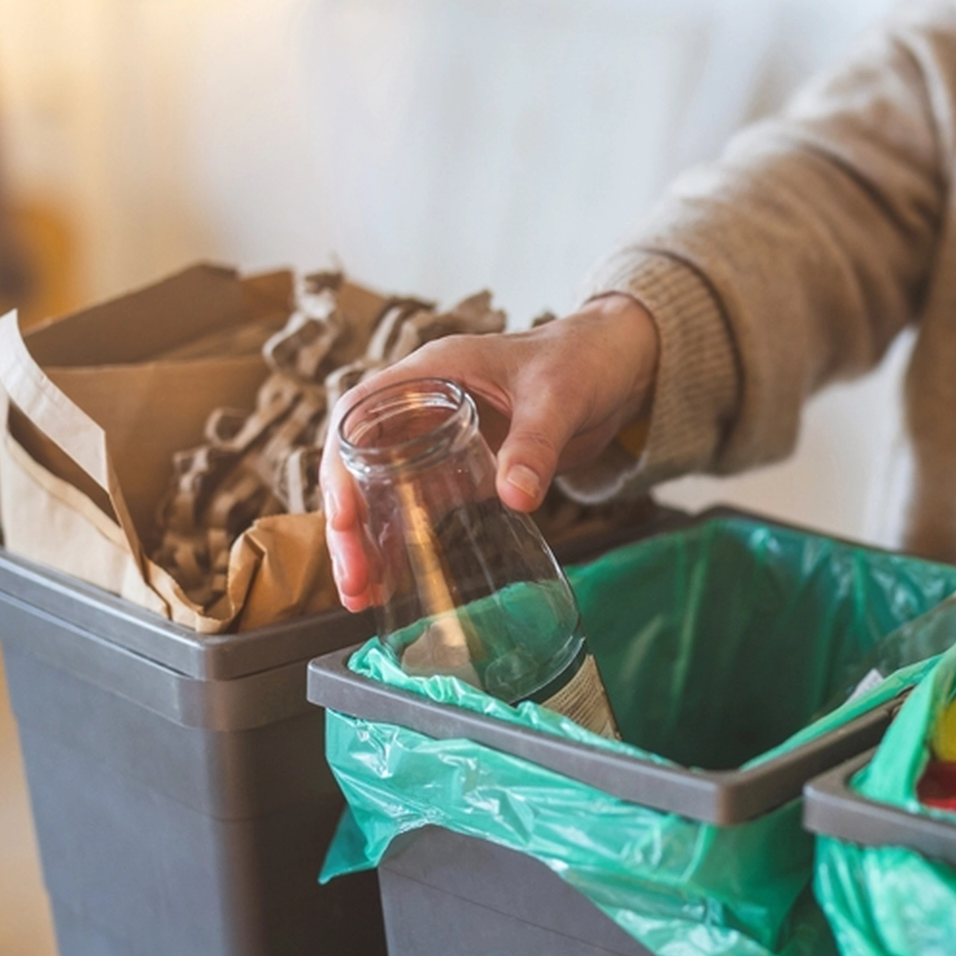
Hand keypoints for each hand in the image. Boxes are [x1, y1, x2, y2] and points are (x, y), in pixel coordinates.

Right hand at [321, 293, 659, 610]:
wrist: (615, 368)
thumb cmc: (581, 359)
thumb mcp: (559, 397)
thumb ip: (536, 443)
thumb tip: (514, 497)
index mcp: (431, 372)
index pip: (357, 413)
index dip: (340, 463)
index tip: (345, 516)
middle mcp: (421, 406)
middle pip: (358, 463)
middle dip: (348, 523)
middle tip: (355, 579)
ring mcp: (437, 439)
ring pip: (381, 491)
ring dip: (368, 541)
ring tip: (363, 596)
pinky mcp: (460, 469)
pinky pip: (419, 506)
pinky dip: (404, 542)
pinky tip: (396, 584)